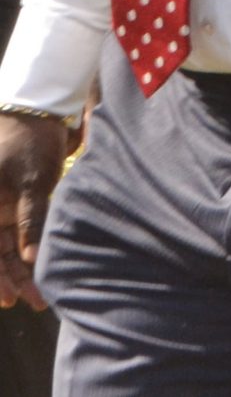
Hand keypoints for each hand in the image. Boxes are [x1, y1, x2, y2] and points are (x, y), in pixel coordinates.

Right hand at [0, 112, 67, 310]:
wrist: (36, 116)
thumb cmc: (30, 145)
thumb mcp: (32, 183)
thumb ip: (29, 220)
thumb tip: (28, 258)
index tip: (11, 299)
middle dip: (11, 279)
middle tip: (34, 301)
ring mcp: (0, 211)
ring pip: (5, 250)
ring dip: (19, 271)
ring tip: (39, 294)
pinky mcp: (14, 207)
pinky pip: (15, 237)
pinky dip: (24, 254)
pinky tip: (35, 270)